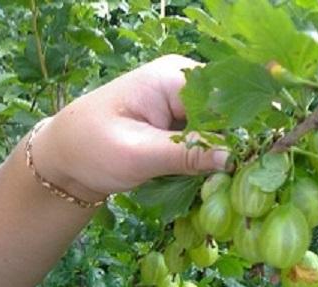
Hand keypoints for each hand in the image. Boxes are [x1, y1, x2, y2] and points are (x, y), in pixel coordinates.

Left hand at [31, 55, 227, 201]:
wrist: (65, 160)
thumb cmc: (90, 149)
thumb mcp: (138, 154)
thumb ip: (187, 153)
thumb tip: (234, 158)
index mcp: (172, 77)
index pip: (225, 97)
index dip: (243, 127)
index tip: (252, 160)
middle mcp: (184, 82)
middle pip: (228, 110)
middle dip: (235, 142)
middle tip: (240, 175)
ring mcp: (183, 102)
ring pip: (222, 126)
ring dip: (224, 152)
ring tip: (228, 178)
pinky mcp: (181, 121)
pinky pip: (209, 136)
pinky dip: (211, 156)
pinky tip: (213, 173)